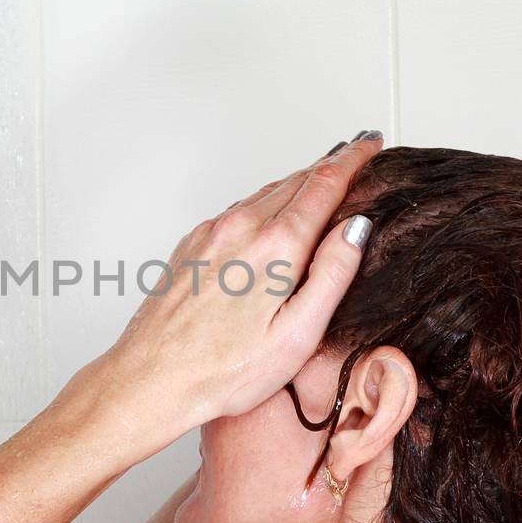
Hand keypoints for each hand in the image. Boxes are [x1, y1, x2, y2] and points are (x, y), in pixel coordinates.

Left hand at [89, 133, 380, 445]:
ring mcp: (211, 233)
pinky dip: (266, 202)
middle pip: (296, 181)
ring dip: (298, 183)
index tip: (370, 143)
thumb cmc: (222, 370)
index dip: (353, 159)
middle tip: (356, 155)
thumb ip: (333, 273)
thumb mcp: (299, 334)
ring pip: (265, 193)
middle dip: (330, 165)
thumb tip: (357, 227)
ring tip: (323, 182)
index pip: (324, 184)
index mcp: (275, 247)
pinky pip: (238, 210)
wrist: (151, 378)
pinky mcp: (192, 245)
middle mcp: (240, 228)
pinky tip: (273, 216)